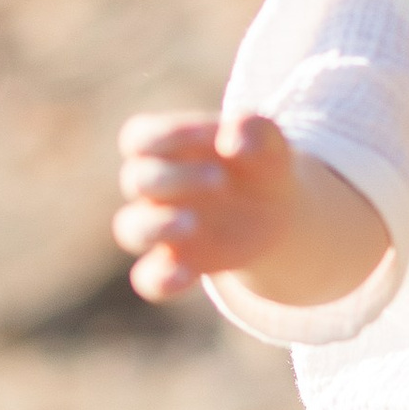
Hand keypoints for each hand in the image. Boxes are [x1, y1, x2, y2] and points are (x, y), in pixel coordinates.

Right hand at [114, 110, 298, 298]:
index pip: (139, 137)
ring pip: (129, 229)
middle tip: (219, 180)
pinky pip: (149, 278)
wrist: (278, 210)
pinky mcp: (176, 263)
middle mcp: (156, 188)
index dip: (168, 135)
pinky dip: (160, 279)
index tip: (213, 137)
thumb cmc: (262, 162)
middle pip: (136, 179)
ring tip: (192, 224)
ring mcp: (161, 227)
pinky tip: (187, 274)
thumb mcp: (269, 140)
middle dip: (174, 178)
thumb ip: (253, 130)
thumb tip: (232, 143)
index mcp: (167, 147)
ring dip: (155, 226)